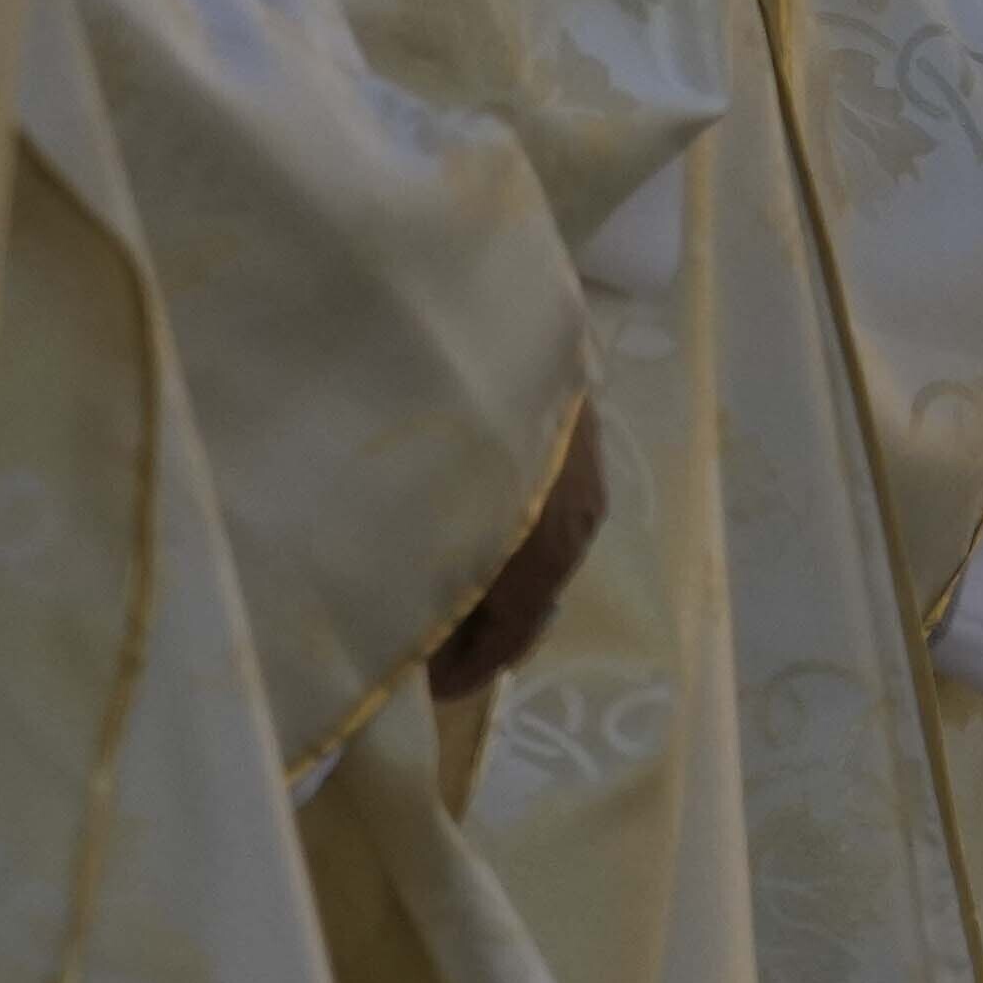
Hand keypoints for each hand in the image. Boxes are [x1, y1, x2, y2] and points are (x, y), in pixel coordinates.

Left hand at [429, 403, 605, 702]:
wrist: (477, 293)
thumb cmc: (430, 404)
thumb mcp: (409, 512)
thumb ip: (413, 577)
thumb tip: (402, 630)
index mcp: (542, 550)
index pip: (511, 634)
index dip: (466, 670)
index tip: (419, 689)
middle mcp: (574, 520)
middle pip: (530, 600)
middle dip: (478, 630)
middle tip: (419, 644)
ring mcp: (580, 475)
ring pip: (538, 556)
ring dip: (489, 582)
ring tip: (430, 585)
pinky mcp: (572, 434)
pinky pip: (540, 514)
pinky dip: (500, 540)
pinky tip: (458, 526)